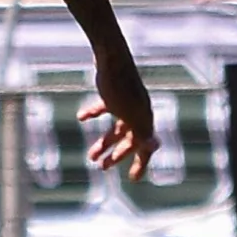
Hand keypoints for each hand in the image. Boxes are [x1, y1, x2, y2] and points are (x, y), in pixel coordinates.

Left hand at [80, 48, 157, 179]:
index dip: (141, 163)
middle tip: (102, 167)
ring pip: (116, 128)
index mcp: (144, 118)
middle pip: (129, 140)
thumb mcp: (130, 112)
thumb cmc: (121, 86)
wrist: (111, 57)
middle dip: (117, 155)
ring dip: (104, 142)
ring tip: (91, 156)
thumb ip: (141, 129)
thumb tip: (155, 146)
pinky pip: (105, 109)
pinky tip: (82, 117)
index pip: (146, 147)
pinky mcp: (112, 93)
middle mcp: (137, 112)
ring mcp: (124, 103)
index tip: (133, 179)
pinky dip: (94, 114)